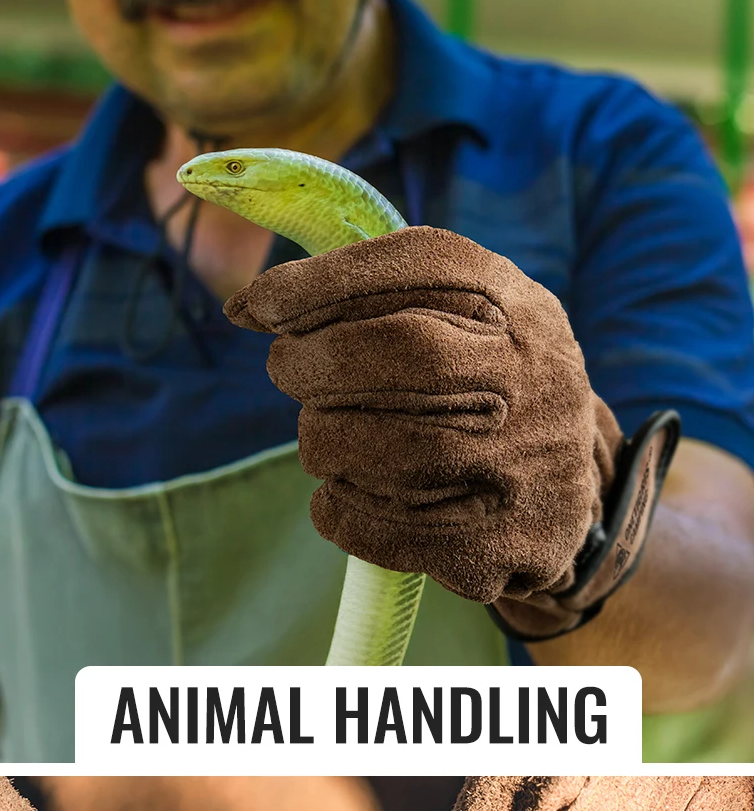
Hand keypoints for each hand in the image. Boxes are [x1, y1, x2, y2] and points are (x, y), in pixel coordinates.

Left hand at [226, 227, 623, 617]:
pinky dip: (336, 510)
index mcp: (519, 310)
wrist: (566, 501)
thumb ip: (376, 297)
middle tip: (286, 367)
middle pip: (396, 352)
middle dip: (313, 360)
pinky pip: (375, 528)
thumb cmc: (483, 393)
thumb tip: (245, 305)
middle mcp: (530, 379)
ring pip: (380, 445)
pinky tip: (341, 493)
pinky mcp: (492, 544)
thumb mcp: (470, 321)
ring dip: (322, 440)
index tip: (258, 302)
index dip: (325, 281)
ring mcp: (516, 464)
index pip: (420, 266)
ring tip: (324, 438)